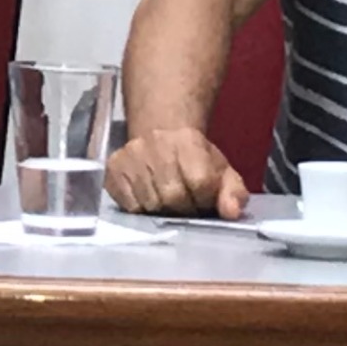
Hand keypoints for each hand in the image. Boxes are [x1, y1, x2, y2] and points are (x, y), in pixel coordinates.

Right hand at [107, 124, 247, 219]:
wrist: (160, 133)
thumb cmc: (194, 159)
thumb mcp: (221, 171)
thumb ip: (233, 193)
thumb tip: (232, 212)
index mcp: (189, 142)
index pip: (201, 183)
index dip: (205, 199)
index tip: (204, 199)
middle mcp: (156, 146)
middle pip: (172, 197)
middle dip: (183, 208)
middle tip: (185, 204)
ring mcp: (131, 157)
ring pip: (150, 204)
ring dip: (162, 210)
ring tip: (167, 201)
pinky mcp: (113, 170)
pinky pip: (129, 205)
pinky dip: (141, 208)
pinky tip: (148, 198)